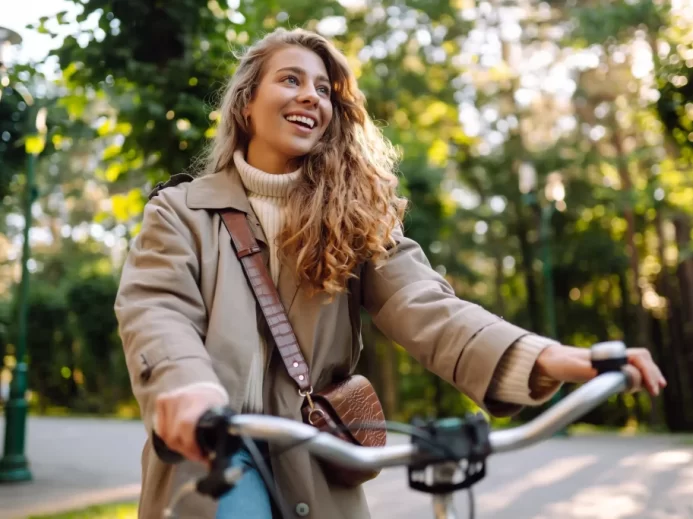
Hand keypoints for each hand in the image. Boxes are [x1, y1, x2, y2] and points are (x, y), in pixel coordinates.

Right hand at [154, 385, 227, 462]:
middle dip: (185, 450)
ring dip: (177, 445)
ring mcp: (170, 398)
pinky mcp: (161, 400)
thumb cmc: (214, 406)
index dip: (190, 446)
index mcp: (200, 400)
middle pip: (174, 434)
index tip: (201, 457)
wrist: (204, 387)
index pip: (186, 425)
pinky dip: (168, 437)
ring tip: (188, 445)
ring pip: (166, 435)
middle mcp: (183, 397)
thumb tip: (212, 461)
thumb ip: (215, 436)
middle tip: (195, 454)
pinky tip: (179, 436)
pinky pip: (160, 429)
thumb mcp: (220, 417)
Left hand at [534, 344, 666, 395]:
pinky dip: (641, 377)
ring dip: (649, 375)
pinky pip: (632, 370)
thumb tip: (606, 376)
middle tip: (656, 390)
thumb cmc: (563, 363)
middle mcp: (613, 356)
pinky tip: (645, 387)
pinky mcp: (609, 370)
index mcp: (608, 354)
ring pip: (639, 364)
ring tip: (654, 389)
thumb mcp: (574, 369)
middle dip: (652, 373)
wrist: (553, 360)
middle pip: (642, 359)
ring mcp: (613, 362)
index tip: (650, 387)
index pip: (637, 357)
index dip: (646, 371)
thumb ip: (590, 372)